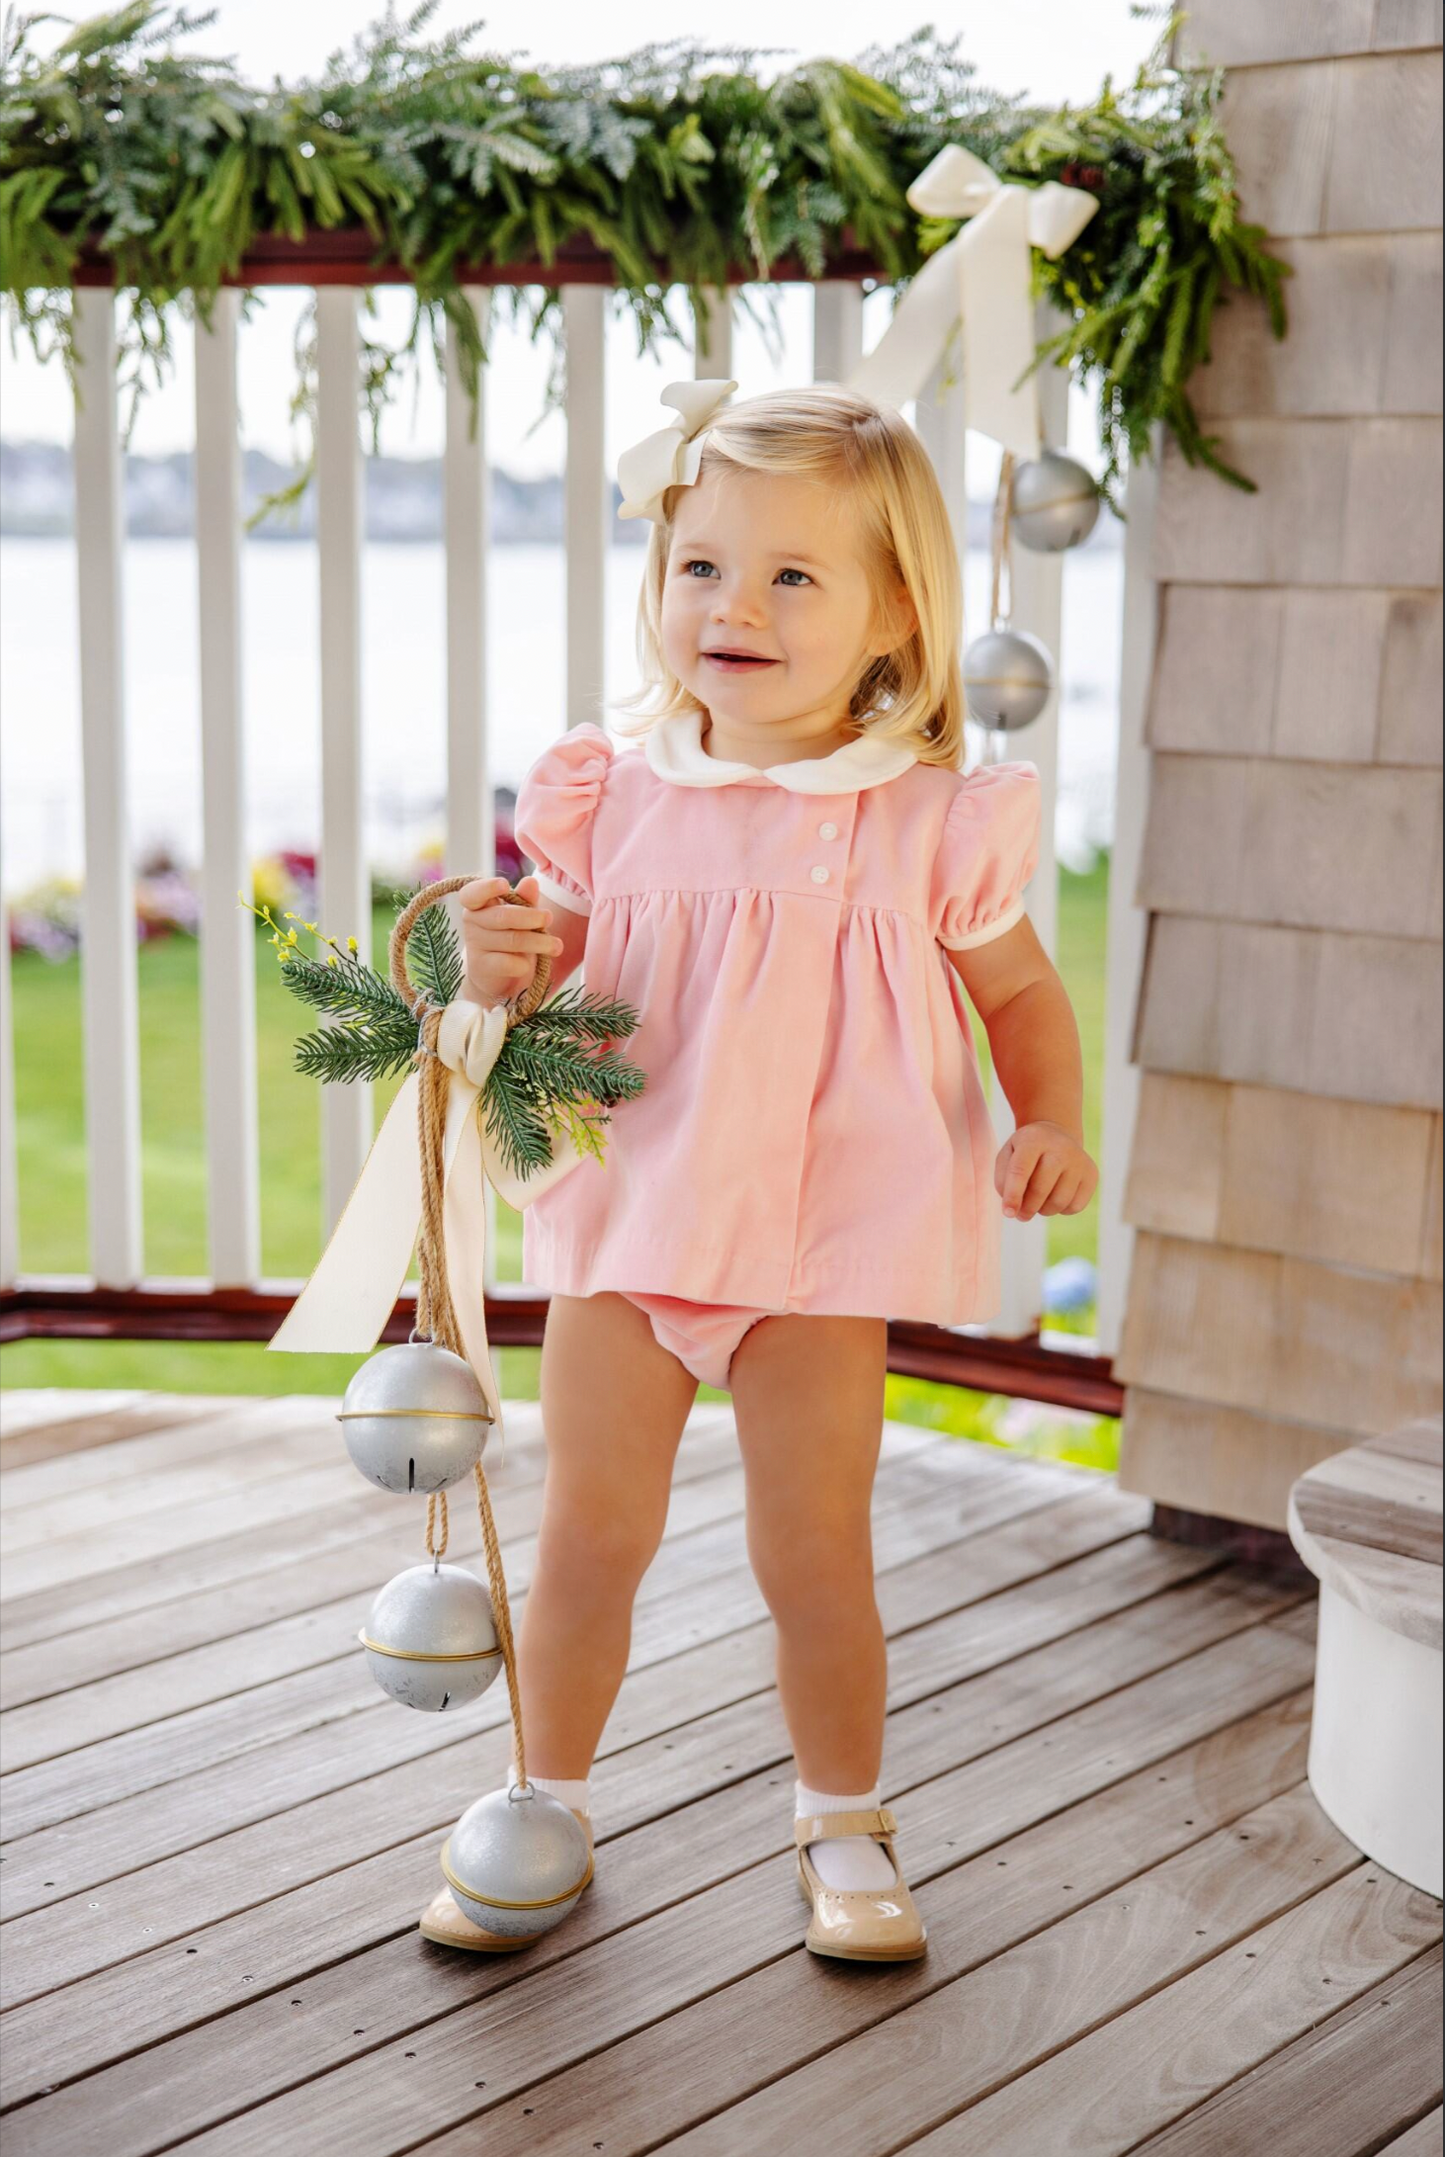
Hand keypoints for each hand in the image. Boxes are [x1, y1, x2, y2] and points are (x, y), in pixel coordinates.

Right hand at [457, 875, 563, 1008]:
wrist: (497, 977)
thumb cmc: (510, 936)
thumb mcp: (520, 916)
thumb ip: (525, 899)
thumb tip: (531, 881)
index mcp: (479, 904)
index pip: (472, 893)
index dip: (487, 887)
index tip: (505, 885)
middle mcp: (472, 922)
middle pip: (503, 916)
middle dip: (531, 917)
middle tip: (549, 918)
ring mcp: (475, 945)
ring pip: (511, 940)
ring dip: (539, 942)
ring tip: (557, 946)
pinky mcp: (482, 967)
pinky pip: (507, 963)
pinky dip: (523, 964)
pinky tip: (529, 965)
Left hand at [995, 1120, 1097, 1220]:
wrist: (1055, 1136)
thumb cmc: (1024, 1152)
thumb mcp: (1007, 1157)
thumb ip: (1003, 1181)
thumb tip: (1014, 1208)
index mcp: (1033, 1139)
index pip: (1020, 1171)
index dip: (1013, 1195)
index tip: (1008, 1214)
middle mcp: (1060, 1147)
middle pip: (1040, 1189)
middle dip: (1026, 1208)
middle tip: (1020, 1214)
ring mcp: (1079, 1160)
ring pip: (1059, 1202)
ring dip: (1043, 1210)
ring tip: (1038, 1202)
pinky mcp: (1091, 1174)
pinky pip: (1075, 1206)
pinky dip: (1061, 1210)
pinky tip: (1055, 1197)